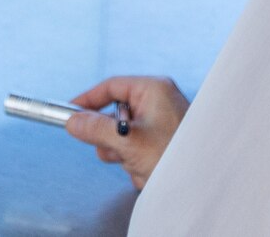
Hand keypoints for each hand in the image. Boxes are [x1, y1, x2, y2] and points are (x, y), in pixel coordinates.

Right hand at [64, 75, 188, 191]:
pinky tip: (146, 170)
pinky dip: (135, 161)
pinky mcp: (161, 139)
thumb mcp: (127, 141)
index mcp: (154, 89)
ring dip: (123, 153)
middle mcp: (158, 100)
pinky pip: (135, 148)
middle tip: (114, 149)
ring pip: (123, 135)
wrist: (200, 183)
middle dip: (112, 138)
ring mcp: (161, 121)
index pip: (111, 86)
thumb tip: (74, 122)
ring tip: (137, 163)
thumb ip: (96, 129)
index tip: (69, 111)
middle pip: (115, 114)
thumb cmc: (174, 156)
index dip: (88, 100)